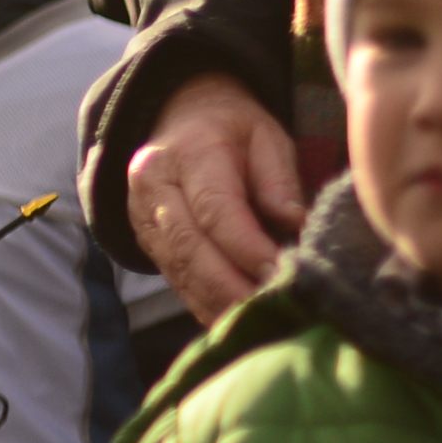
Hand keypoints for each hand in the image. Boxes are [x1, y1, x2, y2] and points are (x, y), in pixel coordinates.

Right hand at [126, 72, 308, 317]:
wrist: (177, 120)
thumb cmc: (231, 129)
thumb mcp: (265, 136)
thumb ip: (279, 180)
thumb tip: (298, 226)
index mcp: (187, 155)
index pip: (215, 211)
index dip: (248, 249)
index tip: (284, 274)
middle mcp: (153, 189)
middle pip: (189, 249)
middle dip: (232, 287)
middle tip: (273, 310)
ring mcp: (143, 220)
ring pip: (180, 272)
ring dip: (220, 303)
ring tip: (262, 323)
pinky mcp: (147, 245)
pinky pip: (177, 282)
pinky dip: (207, 306)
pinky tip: (237, 321)